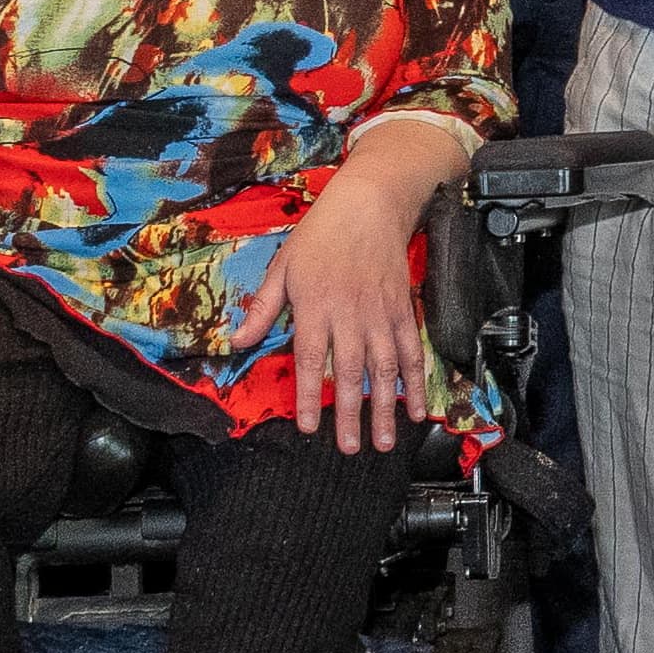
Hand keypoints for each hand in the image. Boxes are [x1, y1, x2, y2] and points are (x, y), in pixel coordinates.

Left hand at [270, 179, 428, 452]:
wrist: (370, 205)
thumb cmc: (321, 235)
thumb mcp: (282, 267)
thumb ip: (263, 308)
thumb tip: (237, 341)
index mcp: (316, 306)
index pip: (312, 360)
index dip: (311, 396)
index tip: (310, 427)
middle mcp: (350, 315)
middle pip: (351, 372)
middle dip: (350, 414)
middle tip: (351, 447)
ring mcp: (380, 314)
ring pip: (384, 368)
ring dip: (386, 407)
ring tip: (385, 439)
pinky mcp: (401, 310)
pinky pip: (410, 351)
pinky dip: (415, 381)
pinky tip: (417, 407)